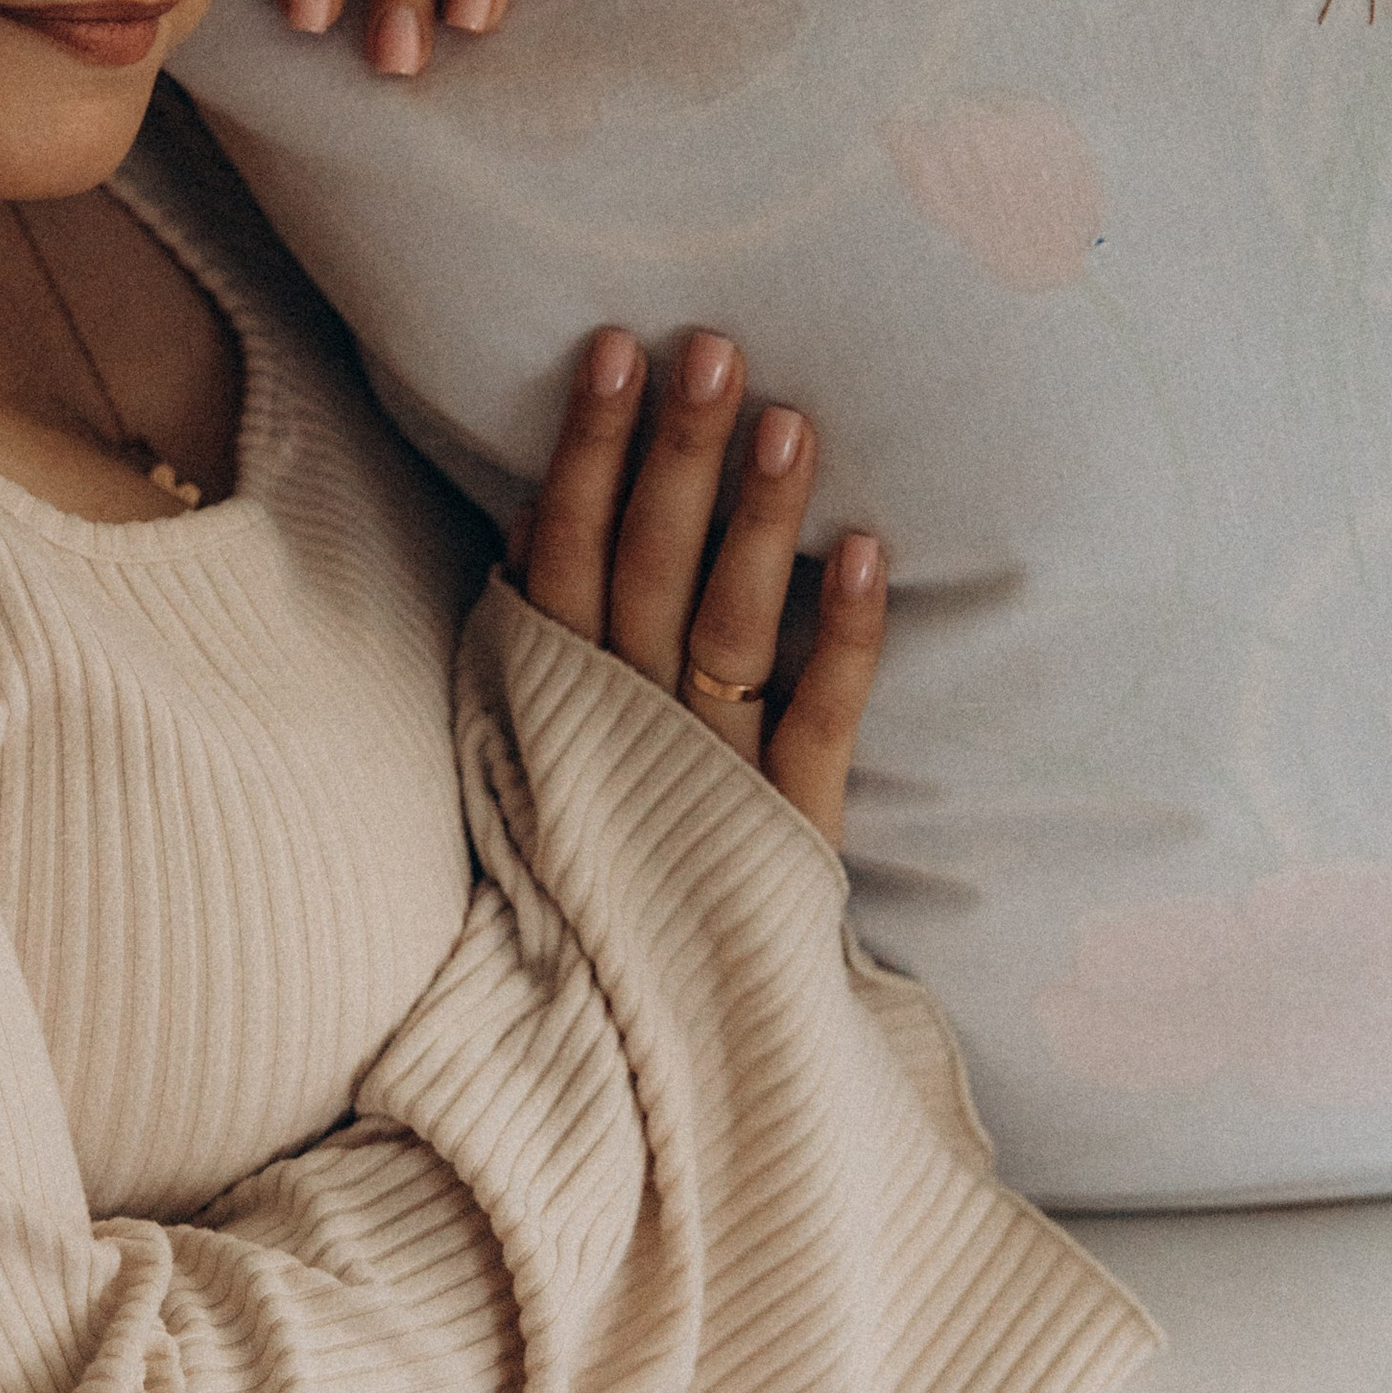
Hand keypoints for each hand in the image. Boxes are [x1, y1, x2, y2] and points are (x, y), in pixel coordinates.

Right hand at [505, 325, 886, 844]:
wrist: (640, 1044)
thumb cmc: (591, 875)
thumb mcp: (528, 763)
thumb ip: (536, 656)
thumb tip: (525, 523)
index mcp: (555, 704)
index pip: (563, 557)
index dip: (589, 454)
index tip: (617, 348)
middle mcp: (624, 728)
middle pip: (645, 572)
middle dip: (674, 457)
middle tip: (711, 349)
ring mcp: (707, 777)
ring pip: (726, 628)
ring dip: (755, 522)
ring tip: (787, 418)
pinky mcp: (786, 829)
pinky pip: (817, 723)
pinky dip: (841, 640)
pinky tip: (866, 552)